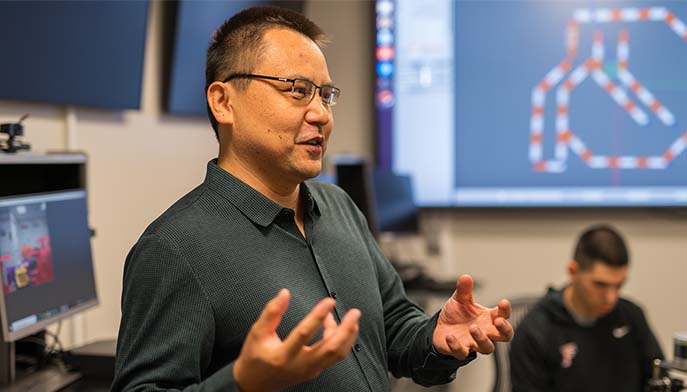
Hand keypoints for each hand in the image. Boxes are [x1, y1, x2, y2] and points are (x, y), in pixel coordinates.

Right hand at [233, 289, 360, 391]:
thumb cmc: (256, 357)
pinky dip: (340, 340)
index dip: (318, 315)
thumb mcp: (257, 333)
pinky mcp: (315, 370)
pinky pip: (334, 356)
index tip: (328, 301)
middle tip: (355, 313)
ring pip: (337, 354)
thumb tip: (284, 294)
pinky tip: (335, 327)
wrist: (256, 384)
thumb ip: (271, 312)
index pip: (304, 333)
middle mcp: (300, 365)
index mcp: (283, 355)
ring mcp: (310, 369)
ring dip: (347, 335)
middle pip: (330, 349)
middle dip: (346, 329)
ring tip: (349, 318)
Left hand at [432, 274, 512, 358]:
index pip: (503, 315)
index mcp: (488, 318)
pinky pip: (462, 353)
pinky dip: (456, 346)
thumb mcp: (460, 299)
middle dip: (504, 330)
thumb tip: (466, 277)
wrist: (440, 328)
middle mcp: (485, 332)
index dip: (506, 310)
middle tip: (499, 321)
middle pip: (505, 336)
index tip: (503, 302)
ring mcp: (474, 343)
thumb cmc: (456, 314)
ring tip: (473, 328)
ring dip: (482, 339)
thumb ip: (464, 290)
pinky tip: (450, 336)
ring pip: (487, 347)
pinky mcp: (460, 351)